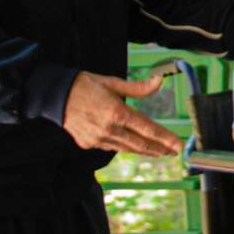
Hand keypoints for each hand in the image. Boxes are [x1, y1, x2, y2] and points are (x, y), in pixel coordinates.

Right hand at [62, 72, 177, 156]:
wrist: (54, 96)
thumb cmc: (85, 85)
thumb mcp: (112, 82)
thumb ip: (138, 87)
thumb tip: (159, 81)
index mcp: (117, 112)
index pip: (148, 130)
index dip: (165, 139)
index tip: (179, 145)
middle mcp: (109, 129)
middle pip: (141, 144)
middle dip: (159, 149)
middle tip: (173, 152)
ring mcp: (98, 139)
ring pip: (127, 148)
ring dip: (144, 151)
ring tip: (158, 151)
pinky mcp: (89, 143)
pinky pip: (112, 147)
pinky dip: (124, 146)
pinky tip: (132, 145)